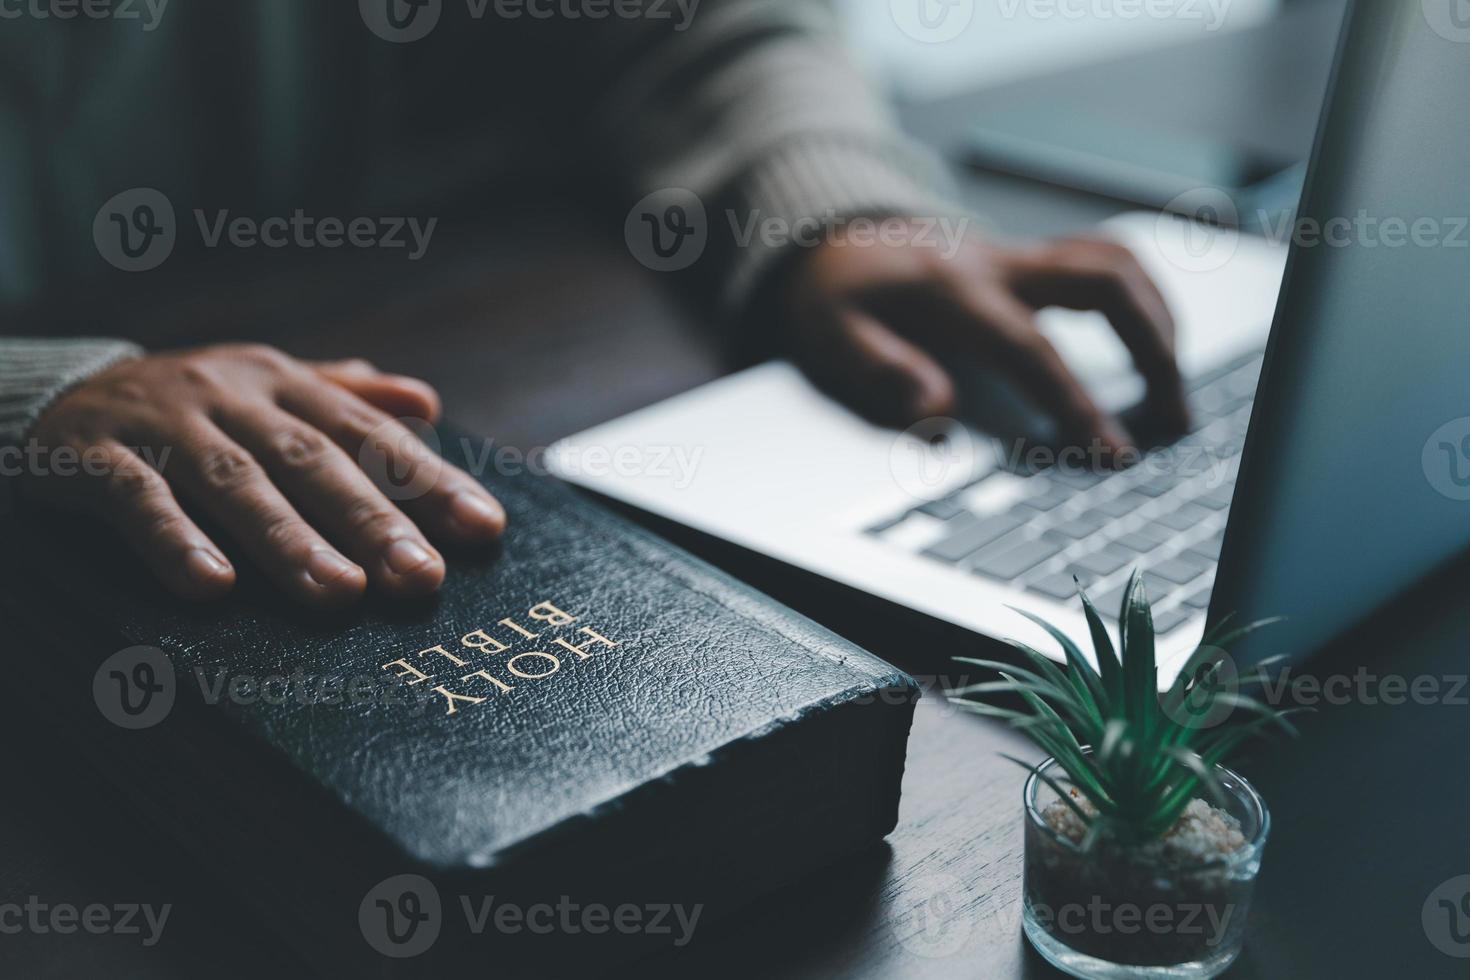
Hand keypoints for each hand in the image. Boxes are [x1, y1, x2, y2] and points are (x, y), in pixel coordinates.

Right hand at [21, 344, 505, 605]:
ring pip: (236, 485)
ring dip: (289, 542)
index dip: (429, 480)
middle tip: (423, 579)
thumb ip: (343, 396)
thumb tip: (426, 403)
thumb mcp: (263, 388)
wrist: (48, 393)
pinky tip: (211, 588)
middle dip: (373, 522)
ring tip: (340, 595)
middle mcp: (232, 397)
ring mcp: (163, 424)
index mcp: (283, 384)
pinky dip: (175, 541)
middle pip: (313, 462)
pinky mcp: (91, 457)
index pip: (369, 435)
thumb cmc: (183, 406)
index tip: (484, 529)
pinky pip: (136, 500)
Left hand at [782, 227, 1188, 451]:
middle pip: (1104, 283)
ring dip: (1158, 316)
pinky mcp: (1031, 258)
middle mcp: (998, 263)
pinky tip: (1152, 337)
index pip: (1032, 349)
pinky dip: (1141, 294)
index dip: (1077, 402)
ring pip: (1114, 261)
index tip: (1115, 452)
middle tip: (1175, 418)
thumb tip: (936, 413)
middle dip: (1153, 348)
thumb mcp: (831, 337)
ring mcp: (1020, 255)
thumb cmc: (835, 297)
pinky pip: (1103, 259)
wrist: (832, 240)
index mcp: (953, 290)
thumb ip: (882, 371)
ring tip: (1175, 384)